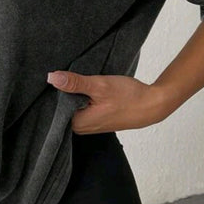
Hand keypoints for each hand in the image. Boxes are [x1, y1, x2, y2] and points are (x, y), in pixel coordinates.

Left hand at [47, 70, 171, 134]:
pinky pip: (81, 107)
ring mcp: (88, 124)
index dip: (54, 91)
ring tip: (78, 81)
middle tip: (67, 75)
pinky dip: (82, 97)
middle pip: (62, 106)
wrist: (152, 105)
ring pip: (72, 105)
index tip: (56, 77)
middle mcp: (80, 127)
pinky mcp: (96, 119)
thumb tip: (51, 78)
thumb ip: (75, 83)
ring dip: (74, 93)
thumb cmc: (128, 97)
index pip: (55, 106)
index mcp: (77, 123)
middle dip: (63, 91)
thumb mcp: (99, 86)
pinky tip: (86, 88)